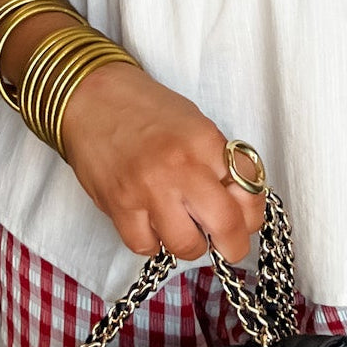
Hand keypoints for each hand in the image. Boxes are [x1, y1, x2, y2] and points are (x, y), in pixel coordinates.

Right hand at [60, 61, 265, 263]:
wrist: (94, 99)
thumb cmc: (147, 109)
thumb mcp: (196, 123)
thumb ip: (218, 160)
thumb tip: (239, 201)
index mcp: (205, 141)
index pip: (249, 189)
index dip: (252, 213)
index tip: (246, 219)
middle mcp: (180, 166)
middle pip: (226, 225)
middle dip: (233, 244)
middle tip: (228, 244)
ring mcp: (148, 190)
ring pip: (186, 245)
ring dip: (190, 244)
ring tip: (184, 228)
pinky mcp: (118, 207)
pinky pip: (146, 247)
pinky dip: (153, 242)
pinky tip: (153, 225)